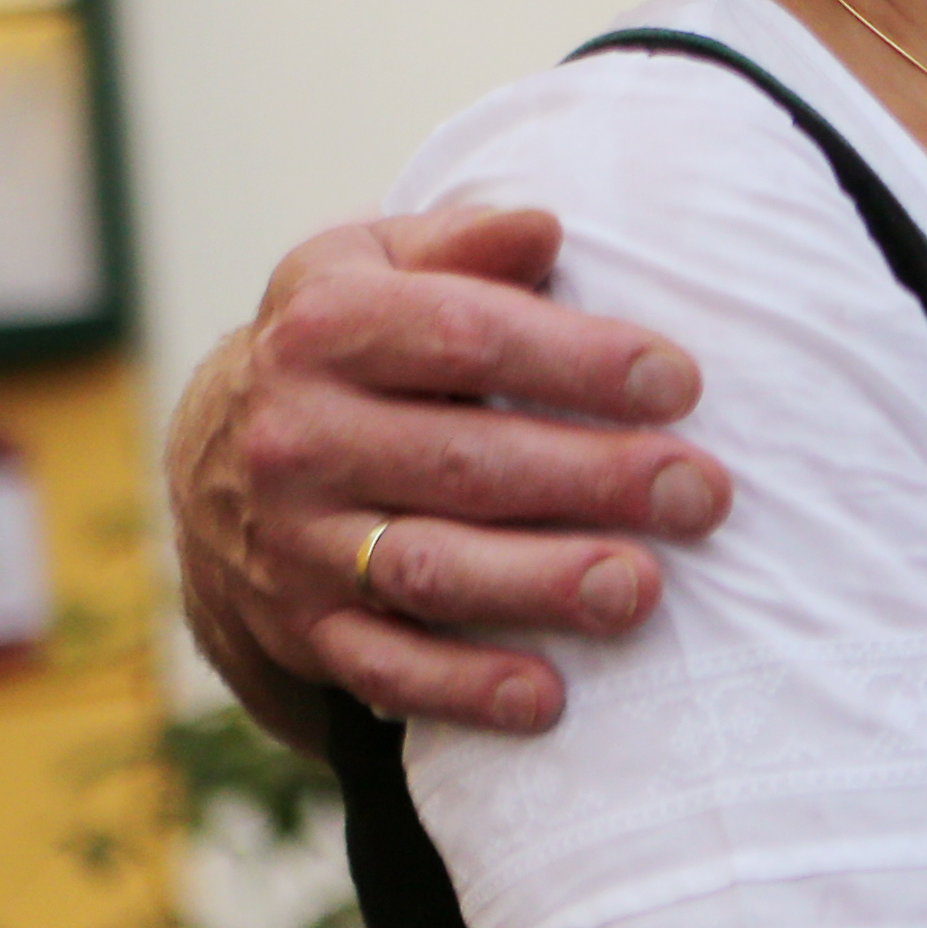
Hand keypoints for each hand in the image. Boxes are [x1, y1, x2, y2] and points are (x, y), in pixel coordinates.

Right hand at [170, 202, 731, 736]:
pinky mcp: (303, 626)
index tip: (681, 383)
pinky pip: (385, 666)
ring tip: (642, 589)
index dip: (580, 361)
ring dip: (541, 585)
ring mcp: (295, 540)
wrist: (222, 452)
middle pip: (464, 461)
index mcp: (327, 328)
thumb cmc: (354, 338)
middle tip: (704, 493)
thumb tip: (543, 229)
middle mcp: (299, 436)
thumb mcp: (379, 261)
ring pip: (428, 568)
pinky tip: (547, 698)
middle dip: (595, 478)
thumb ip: (464, 243)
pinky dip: (464, 689)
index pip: (467, 338)